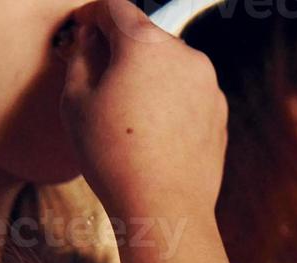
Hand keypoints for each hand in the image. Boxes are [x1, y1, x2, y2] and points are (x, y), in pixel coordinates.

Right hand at [60, 0, 227, 221]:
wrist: (165, 208)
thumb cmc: (113, 156)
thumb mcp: (76, 100)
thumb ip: (81, 56)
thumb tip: (91, 39)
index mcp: (146, 44)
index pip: (116, 7)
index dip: (93, 13)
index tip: (83, 27)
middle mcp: (185, 55)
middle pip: (146, 36)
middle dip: (121, 47)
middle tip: (98, 74)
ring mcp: (208, 84)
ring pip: (169, 65)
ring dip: (148, 74)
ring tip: (126, 112)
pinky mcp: (220, 112)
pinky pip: (187, 93)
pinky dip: (169, 99)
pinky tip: (152, 131)